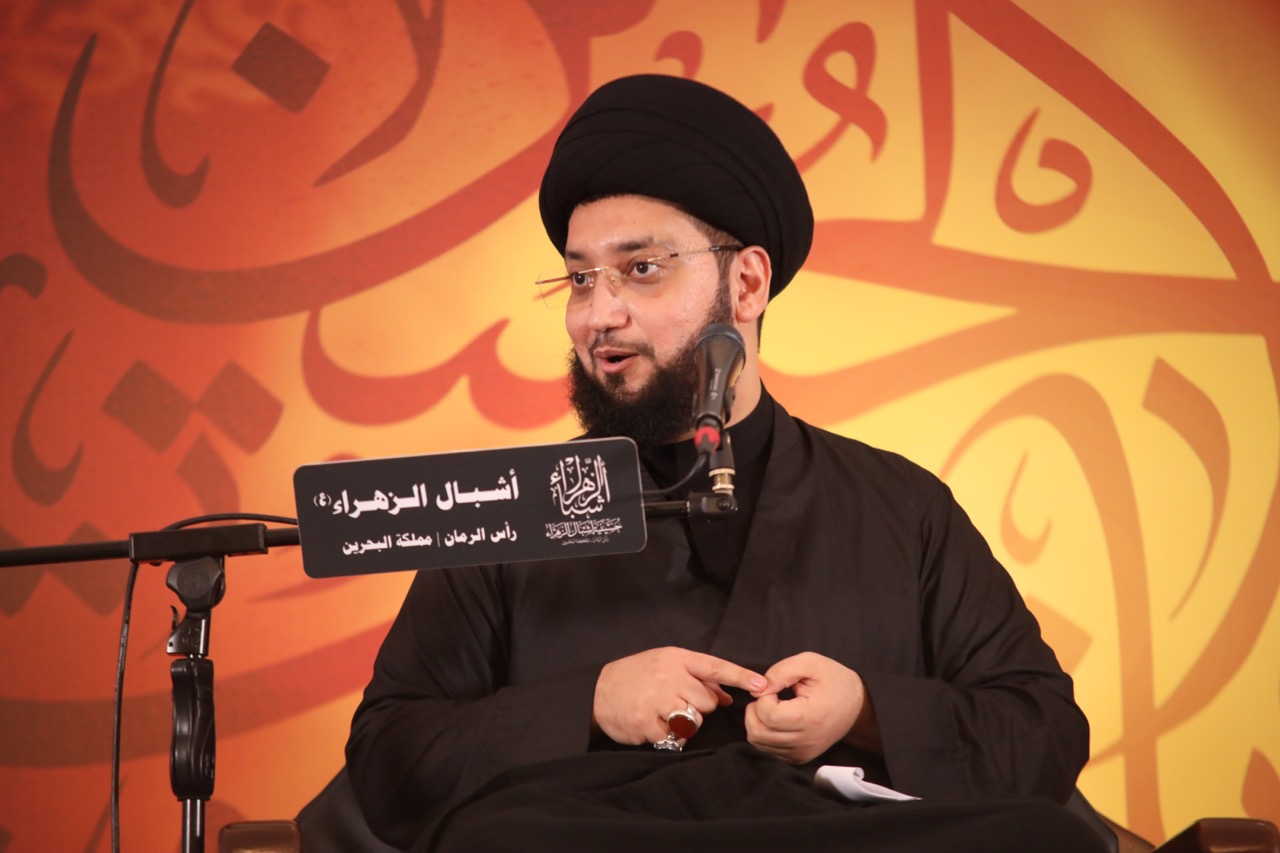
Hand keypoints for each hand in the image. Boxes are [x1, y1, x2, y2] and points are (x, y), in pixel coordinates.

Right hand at [593, 646, 766, 745]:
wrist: (598, 691)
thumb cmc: (637, 676)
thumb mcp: (666, 665)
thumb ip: (697, 678)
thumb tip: (727, 696)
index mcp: (676, 659)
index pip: (715, 667)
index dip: (740, 676)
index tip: (762, 685)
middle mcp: (668, 676)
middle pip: (708, 701)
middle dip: (699, 707)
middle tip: (677, 703)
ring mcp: (657, 699)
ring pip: (694, 720)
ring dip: (685, 723)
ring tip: (665, 714)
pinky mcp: (647, 722)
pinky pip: (674, 737)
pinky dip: (667, 736)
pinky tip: (653, 724)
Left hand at [745, 652, 874, 763]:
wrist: (858, 707)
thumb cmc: (835, 682)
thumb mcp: (810, 663)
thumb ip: (781, 671)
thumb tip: (758, 688)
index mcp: (810, 717)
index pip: (769, 715)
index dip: (763, 697)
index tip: (774, 687)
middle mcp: (805, 741)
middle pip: (758, 732)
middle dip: (755, 709)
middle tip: (769, 696)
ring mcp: (801, 752)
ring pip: (758, 742)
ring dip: (756, 721)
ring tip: (772, 706)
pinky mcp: (798, 758)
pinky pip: (767, 748)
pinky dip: (764, 732)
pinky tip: (777, 718)